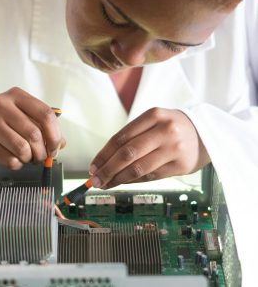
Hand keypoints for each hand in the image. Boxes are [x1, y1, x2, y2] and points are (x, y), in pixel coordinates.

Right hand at [0, 87, 64, 169]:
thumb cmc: (4, 120)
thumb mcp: (24, 115)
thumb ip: (44, 127)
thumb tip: (61, 144)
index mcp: (18, 95)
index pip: (46, 115)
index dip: (55, 135)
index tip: (56, 147)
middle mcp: (2, 104)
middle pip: (34, 134)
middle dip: (42, 151)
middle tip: (42, 156)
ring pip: (22, 148)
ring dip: (30, 158)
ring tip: (29, 157)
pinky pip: (9, 159)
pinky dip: (18, 164)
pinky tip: (16, 159)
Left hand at [89, 107, 209, 188]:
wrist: (205, 133)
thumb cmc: (171, 128)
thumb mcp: (153, 122)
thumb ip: (132, 137)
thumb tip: (105, 161)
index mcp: (153, 115)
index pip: (121, 137)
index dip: (103, 154)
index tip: (93, 166)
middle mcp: (164, 130)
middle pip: (127, 154)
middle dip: (107, 169)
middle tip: (95, 180)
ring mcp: (174, 148)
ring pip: (138, 168)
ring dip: (118, 179)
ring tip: (106, 184)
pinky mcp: (181, 165)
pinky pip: (151, 176)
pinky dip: (133, 181)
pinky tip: (123, 182)